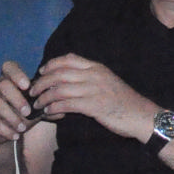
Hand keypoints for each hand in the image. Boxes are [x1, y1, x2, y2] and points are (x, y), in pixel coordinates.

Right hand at [0, 60, 39, 144]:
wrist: (8, 131)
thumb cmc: (25, 114)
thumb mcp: (37, 110)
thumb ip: (47, 108)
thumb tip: (61, 111)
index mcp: (12, 78)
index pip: (9, 67)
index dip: (17, 74)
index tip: (27, 86)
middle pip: (3, 85)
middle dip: (17, 99)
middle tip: (28, 112)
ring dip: (11, 117)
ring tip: (23, 127)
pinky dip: (4, 129)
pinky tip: (15, 135)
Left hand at [29, 54, 156, 141]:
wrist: (141, 115)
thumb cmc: (123, 101)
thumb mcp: (107, 82)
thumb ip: (90, 78)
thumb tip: (68, 79)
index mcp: (97, 67)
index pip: (69, 59)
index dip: (51, 64)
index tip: (42, 72)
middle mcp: (94, 75)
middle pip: (59, 73)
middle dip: (41, 82)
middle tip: (32, 92)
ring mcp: (94, 89)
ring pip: (60, 89)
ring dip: (44, 97)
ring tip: (37, 105)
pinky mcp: (93, 105)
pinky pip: (66, 104)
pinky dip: (54, 108)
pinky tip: (49, 112)